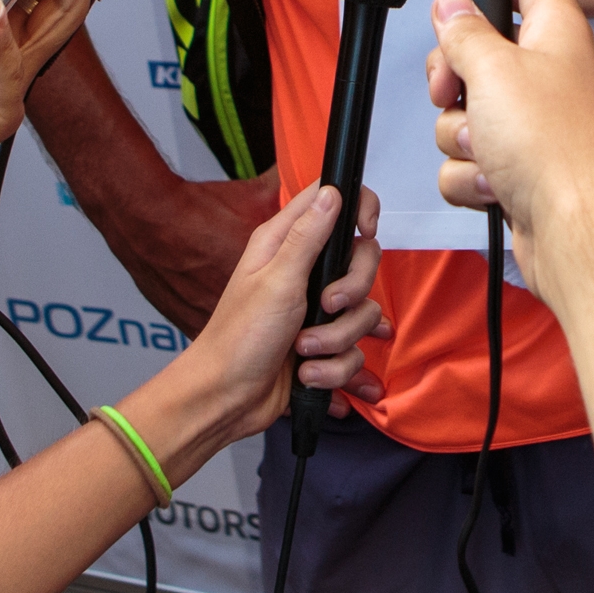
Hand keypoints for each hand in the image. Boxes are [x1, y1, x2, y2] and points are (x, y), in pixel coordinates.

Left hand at [175, 179, 389, 439]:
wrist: (228, 399)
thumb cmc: (239, 338)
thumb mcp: (277, 281)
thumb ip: (308, 236)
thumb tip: (333, 192)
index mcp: (285, 243)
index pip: (333, 201)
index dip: (359, 209)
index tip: (365, 232)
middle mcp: (304, 270)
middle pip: (362, 259)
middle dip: (353, 290)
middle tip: (327, 306)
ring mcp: (316, 309)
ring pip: (362, 311)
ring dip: (338, 339)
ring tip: (306, 350)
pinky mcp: (324, 344)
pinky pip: (354, 349)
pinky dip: (335, 366)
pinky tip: (309, 373)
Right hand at [428, 0, 593, 295]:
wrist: (575, 231)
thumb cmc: (557, 150)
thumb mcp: (494, 70)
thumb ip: (465, 31)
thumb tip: (451, 3)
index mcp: (555, 34)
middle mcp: (548, 75)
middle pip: (479, 52)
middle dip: (453, 78)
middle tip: (454, 89)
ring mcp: (534, 125)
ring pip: (466, 112)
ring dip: (461, 135)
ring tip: (488, 148)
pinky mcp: (519, 167)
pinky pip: (470, 159)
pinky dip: (472, 174)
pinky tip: (494, 182)